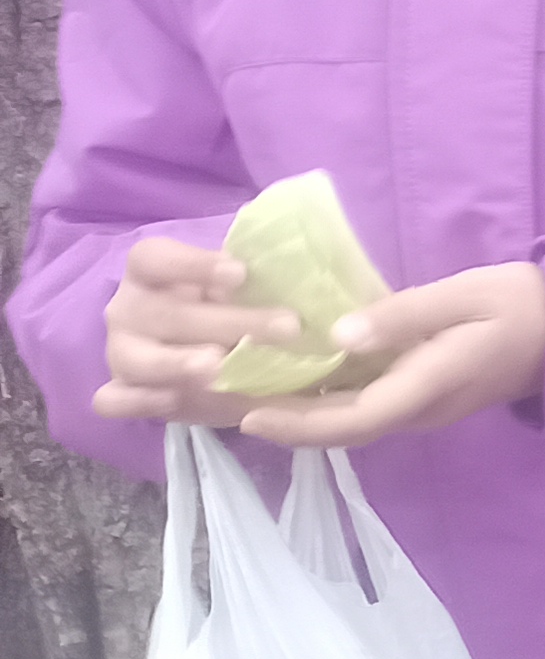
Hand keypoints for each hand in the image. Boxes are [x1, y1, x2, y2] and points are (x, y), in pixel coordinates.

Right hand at [93, 234, 282, 428]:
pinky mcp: (122, 392)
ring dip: (177, 362)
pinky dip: (140, 401)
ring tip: (219, 367)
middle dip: (226, 322)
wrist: (215, 366)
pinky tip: (174, 399)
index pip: (153, 258)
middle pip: (163, 312)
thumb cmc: (231, 312)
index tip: (241, 274)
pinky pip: (116, 399)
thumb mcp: (248, 293)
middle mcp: (129, 309)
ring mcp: (121, 352)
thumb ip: (264, 286)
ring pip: (136, 357)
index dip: (192, 264)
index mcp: (152, 273)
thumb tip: (313, 285)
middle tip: (285, 329)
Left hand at [234, 262, 544, 449]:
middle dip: (283, 423)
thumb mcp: (465, 295)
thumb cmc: (518, 305)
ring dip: (296, 415)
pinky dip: (320, 401)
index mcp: (430, 385)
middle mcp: (419, 410)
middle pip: (342, 430)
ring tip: (243, 394)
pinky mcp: (418, 399)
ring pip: (348, 423)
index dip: (300, 423)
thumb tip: (338, 334)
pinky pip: (360, 409)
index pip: (356, 419)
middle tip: (225, 404)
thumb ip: (404, 315)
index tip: (249, 412)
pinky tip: (290, 381)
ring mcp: (420, 409)